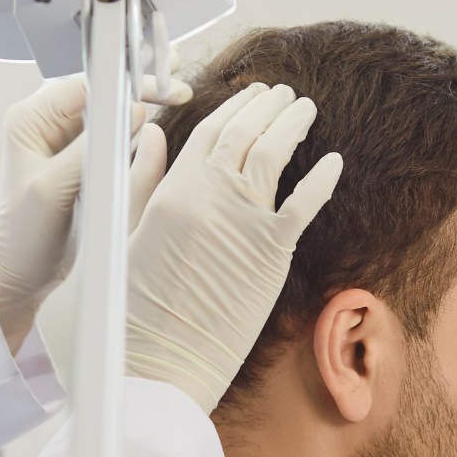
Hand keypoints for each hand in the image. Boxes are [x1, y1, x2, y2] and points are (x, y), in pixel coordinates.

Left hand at [0, 72, 188, 354]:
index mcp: (30, 120)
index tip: (158, 86)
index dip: (124, 81)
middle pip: (101, 88)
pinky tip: (162, 116)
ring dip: (143, 98)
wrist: (20, 270)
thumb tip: (132, 113)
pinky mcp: (83, 156)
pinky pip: (115, 129)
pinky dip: (139, 122)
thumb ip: (89, 149)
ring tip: (176, 91)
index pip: (86, 84)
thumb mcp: (53, 189)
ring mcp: (67, 139)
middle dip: (139, 83)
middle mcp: (47, 122)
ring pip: (112, 106)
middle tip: (175, 83)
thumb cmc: (24, 235)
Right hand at [125, 83, 342, 412]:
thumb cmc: (132, 308)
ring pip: (275, 154)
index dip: (232, 108)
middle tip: (283, 93)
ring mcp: (243, 222)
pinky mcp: (272, 253)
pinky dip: (322, 178)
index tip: (248, 94)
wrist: (158, 363)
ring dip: (293, 125)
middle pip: (245, 134)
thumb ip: (141, 182)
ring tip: (305, 109)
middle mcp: (209, 196)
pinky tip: (334, 160)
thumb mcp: (123, 234)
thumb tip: (154, 137)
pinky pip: (305, 203)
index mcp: (170, 191)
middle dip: (267, 107)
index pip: (208, 132)